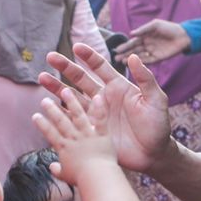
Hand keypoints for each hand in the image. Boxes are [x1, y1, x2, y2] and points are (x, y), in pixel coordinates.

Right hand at [31, 87, 112, 187]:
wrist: (97, 178)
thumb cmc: (82, 179)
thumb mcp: (66, 175)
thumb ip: (58, 170)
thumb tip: (52, 167)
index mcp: (64, 148)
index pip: (50, 133)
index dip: (42, 124)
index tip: (35, 115)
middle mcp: (74, 138)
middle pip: (61, 121)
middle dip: (52, 110)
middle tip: (44, 100)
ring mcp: (88, 135)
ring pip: (78, 115)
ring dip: (71, 102)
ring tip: (65, 90)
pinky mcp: (102, 135)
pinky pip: (100, 119)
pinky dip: (100, 108)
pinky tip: (98, 96)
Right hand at [42, 44, 172, 173]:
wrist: (153, 153)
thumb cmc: (158, 125)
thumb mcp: (155, 100)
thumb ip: (145, 79)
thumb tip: (134, 56)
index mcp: (119, 86)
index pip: (101, 67)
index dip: (89, 56)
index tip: (76, 46)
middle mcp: (104, 97)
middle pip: (81, 78)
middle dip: (66, 67)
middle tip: (50, 57)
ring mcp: (96, 113)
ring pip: (72, 97)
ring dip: (57, 87)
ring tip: (42, 77)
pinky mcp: (91, 129)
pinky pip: (72, 118)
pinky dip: (60, 111)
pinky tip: (47, 104)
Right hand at [114, 19, 190, 64]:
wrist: (183, 35)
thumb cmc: (169, 28)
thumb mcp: (155, 25)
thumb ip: (144, 29)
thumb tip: (131, 33)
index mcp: (144, 36)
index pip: (132, 42)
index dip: (125, 46)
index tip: (116, 49)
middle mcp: (146, 45)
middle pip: (133, 50)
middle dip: (124, 54)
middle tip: (115, 58)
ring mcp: (151, 52)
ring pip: (139, 56)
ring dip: (131, 59)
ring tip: (121, 62)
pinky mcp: (158, 58)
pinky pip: (148, 61)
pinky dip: (141, 62)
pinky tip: (134, 64)